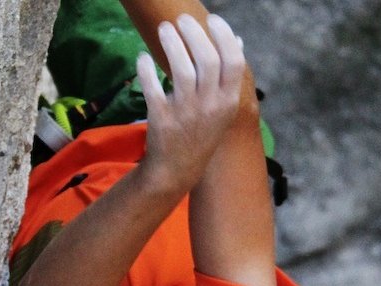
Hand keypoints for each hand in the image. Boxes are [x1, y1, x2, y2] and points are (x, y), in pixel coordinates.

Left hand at [136, 14, 245, 192]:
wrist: (177, 170)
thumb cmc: (202, 134)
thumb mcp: (223, 109)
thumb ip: (230, 76)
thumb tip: (238, 41)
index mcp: (229, 102)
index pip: (234, 62)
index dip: (224, 36)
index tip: (212, 19)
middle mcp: (210, 106)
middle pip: (208, 60)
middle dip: (194, 33)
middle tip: (181, 19)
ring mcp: (186, 113)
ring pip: (181, 70)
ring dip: (172, 44)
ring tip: (164, 28)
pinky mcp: (162, 119)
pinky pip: (152, 87)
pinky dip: (146, 69)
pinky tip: (142, 58)